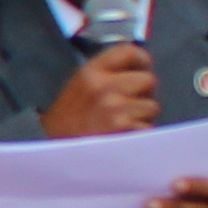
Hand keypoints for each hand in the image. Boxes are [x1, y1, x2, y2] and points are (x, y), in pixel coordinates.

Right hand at [43, 43, 158, 139]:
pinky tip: (124, 138)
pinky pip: (148, 127)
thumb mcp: (78, 88)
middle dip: (143, 93)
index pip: (128, 51)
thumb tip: (136, 69)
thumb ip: (104, 75)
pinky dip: (141, 134)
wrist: (56, 155)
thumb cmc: (67, 123)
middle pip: (148, 79)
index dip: (140, 61)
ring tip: (123, 124)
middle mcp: (104, 87)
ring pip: (152, 106)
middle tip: (129, 105)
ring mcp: (115, 109)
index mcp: (90, 73)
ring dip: (142, 116)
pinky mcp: (125, 130)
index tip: (140, 70)